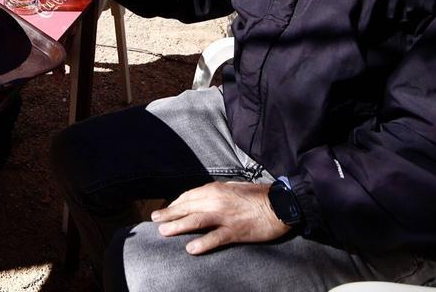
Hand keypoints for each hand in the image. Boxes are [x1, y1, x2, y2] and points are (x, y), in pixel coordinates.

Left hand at [150, 181, 289, 254]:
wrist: (280, 204)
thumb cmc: (257, 195)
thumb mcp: (233, 187)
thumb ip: (216, 192)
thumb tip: (202, 197)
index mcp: (215, 189)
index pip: (188, 197)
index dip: (176, 204)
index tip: (168, 210)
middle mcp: (216, 201)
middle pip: (187, 208)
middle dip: (169, 214)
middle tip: (155, 220)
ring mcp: (225, 216)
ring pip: (195, 221)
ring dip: (177, 226)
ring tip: (163, 232)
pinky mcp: (235, 231)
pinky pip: (215, 238)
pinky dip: (202, 243)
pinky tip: (191, 249)